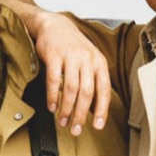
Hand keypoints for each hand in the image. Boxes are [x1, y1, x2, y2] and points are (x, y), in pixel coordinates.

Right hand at [35, 13, 110, 134]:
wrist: (55, 26)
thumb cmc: (74, 48)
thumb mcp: (90, 62)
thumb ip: (93, 83)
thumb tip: (95, 112)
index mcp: (99, 63)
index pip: (104, 90)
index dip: (102, 110)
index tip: (98, 126)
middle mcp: (87, 59)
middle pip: (86, 93)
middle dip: (81, 114)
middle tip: (76, 129)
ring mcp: (70, 56)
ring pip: (71, 88)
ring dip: (66, 108)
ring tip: (62, 121)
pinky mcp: (54, 55)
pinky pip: (54, 80)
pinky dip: (53, 96)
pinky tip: (52, 107)